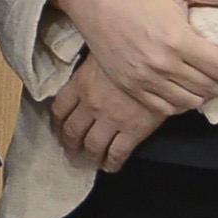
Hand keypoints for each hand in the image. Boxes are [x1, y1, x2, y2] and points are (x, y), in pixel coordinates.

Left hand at [49, 53, 160, 170]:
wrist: (161, 61)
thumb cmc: (132, 50)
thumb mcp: (103, 51)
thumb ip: (91, 65)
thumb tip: (86, 70)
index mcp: (81, 83)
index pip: (59, 108)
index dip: (56, 123)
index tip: (58, 129)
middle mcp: (91, 104)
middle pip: (72, 131)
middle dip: (70, 144)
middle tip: (70, 151)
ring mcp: (111, 120)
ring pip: (92, 146)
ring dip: (89, 156)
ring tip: (89, 160)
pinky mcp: (132, 131)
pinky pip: (116, 154)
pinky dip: (111, 163)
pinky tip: (110, 166)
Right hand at [51, 0, 217, 118]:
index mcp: (178, 39)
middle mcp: (163, 64)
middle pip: (210, 87)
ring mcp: (145, 79)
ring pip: (190, 102)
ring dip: (205, 92)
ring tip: (209, 78)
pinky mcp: (132, 87)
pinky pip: (166, 108)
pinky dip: (182, 102)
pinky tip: (185, 88)